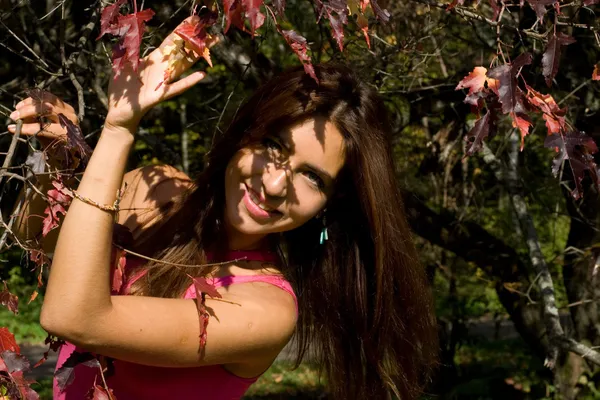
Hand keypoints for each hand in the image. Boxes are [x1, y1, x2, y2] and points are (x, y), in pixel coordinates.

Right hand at [7, 92, 77, 145]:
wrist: (75, 142)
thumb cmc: (60, 146)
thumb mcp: (47, 143)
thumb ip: (35, 132)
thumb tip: (16, 125)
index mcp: (67, 133)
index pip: (44, 128)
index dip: (27, 128)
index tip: (13, 127)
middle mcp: (70, 119)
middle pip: (46, 109)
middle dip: (27, 111)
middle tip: (14, 116)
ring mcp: (68, 110)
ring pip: (47, 100)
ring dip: (30, 103)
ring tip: (18, 108)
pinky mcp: (65, 105)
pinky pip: (49, 97)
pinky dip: (35, 99)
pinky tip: (25, 103)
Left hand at [105, 16, 215, 130]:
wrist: (119, 110)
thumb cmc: (120, 88)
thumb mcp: (121, 65)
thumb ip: (129, 51)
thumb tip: (131, 35)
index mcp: (153, 59)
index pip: (170, 42)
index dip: (181, 30)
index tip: (192, 20)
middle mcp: (162, 68)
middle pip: (181, 51)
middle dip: (194, 40)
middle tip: (208, 30)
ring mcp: (164, 81)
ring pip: (183, 66)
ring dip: (197, 56)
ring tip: (210, 47)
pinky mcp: (161, 94)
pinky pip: (177, 87)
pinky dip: (189, 81)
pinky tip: (202, 75)